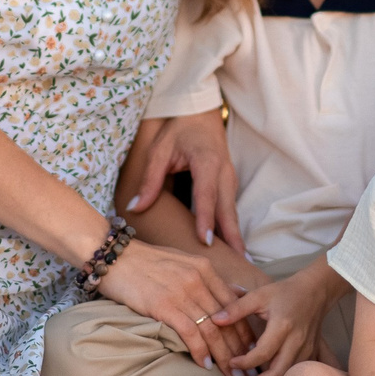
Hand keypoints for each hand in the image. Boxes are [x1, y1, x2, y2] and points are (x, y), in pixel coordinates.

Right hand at [93, 242, 248, 370]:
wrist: (114, 255)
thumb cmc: (144, 261)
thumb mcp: (181, 261)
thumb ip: (203, 278)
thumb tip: (223, 295)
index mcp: (205, 269)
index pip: (234, 305)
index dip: (245, 330)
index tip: (252, 350)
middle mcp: (198, 279)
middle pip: (227, 320)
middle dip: (240, 348)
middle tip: (248, 370)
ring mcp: (182, 292)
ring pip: (213, 329)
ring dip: (225, 356)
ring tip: (232, 375)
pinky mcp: (164, 305)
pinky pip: (190, 332)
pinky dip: (200, 351)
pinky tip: (205, 365)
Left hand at [123, 110, 244, 256]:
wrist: (200, 113)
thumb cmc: (179, 129)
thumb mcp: (159, 149)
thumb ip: (149, 180)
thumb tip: (135, 208)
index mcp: (207, 162)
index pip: (206, 195)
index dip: (205, 218)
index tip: (205, 241)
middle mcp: (223, 172)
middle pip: (227, 209)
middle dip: (232, 237)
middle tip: (236, 263)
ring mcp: (229, 178)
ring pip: (232, 211)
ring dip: (235, 235)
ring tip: (239, 261)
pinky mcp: (229, 184)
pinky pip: (230, 208)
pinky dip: (232, 227)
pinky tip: (232, 246)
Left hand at [209, 263, 338, 375]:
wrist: (315, 292)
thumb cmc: (285, 292)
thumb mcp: (259, 295)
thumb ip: (236, 308)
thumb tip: (214, 320)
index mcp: (283, 326)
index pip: (263, 353)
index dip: (245, 362)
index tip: (231, 362)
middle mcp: (296, 341)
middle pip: (278, 374)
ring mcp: (306, 350)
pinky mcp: (311, 354)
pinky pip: (294, 375)